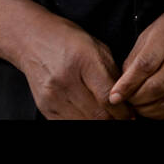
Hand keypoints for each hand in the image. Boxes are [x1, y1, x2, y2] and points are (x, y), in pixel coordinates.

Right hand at [14, 12, 137, 119]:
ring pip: (83, 123)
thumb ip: (112, 74)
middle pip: (97, 115)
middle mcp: (65, 80)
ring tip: (108, 117)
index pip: (107, 97)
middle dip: (114, 120)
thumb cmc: (68, 40)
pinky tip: (90, 116)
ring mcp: (52, 96)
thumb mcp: (97, 47)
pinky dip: (82, 122)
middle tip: (123, 118)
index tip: (131, 115)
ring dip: (99, 122)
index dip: (123, 111)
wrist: (33, 40)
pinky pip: (68, 124)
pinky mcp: (44, 107)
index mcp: (83, 61)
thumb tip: (126, 99)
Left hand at [108, 0, 163, 118]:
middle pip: (156, 86)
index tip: (114, 94)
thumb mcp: (158, 25)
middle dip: (135, 99)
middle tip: (124, 100)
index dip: (128, 83)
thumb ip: (139, 52)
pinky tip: (152, 107)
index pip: (146, 63)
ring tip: (136, 104)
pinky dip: (161, 111)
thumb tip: (124, 79)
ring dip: (147, 108)